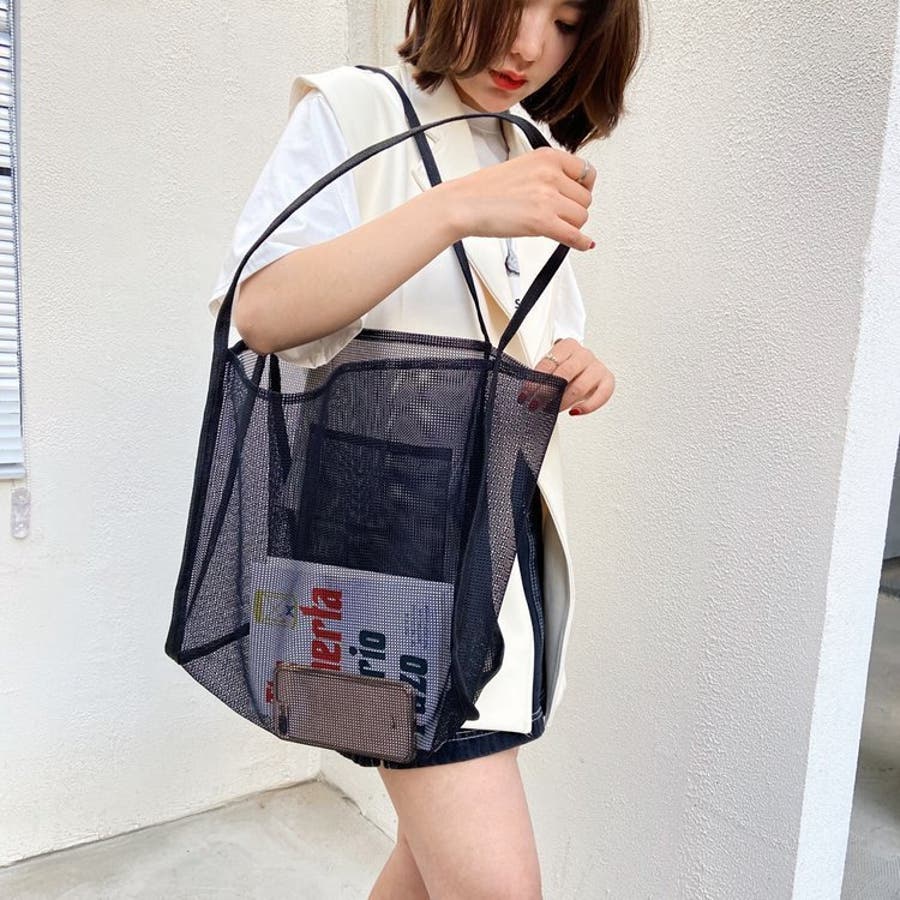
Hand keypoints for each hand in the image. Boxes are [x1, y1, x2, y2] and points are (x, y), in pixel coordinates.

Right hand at [444, 147, 596, 251]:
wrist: (464, 204)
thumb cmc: (484, 189)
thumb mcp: (522, 167)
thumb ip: (547, 174)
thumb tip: (566, 191)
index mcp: (547, 157)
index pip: (586, 172)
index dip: (583, 188)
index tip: (576, 196)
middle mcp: (551, 174)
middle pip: (585, 199)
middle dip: (573, 209)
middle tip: (558, 214)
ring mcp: (548, 198)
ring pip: (581, 217)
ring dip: (571, 225)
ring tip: (553, 226)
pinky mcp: (543, 221)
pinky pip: (574, 235)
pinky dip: (581, 243)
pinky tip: (582, 244)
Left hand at [517, 338, 614, 415]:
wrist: (585, 367)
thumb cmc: (566, 368)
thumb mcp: (552, 367)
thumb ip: (542, 377)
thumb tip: (527, 394)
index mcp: (568, 346)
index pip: (549, 363)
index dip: (535, 380)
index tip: (526, 394)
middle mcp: (584, 354)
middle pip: (564, 373)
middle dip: (548, 392)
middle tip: (537, 404)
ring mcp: (597, 367)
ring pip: (580, 386)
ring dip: (564, 402)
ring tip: (553, 410)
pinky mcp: (608, 381)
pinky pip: (600, 396)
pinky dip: (587, 407)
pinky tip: (574, 412)